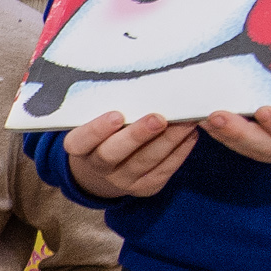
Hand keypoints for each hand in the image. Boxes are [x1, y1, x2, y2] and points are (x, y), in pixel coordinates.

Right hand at [62, 110, 199, 198]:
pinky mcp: (145, 187)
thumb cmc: (105, 132)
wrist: (107, 170)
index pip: (81, 141)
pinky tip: (190, 134)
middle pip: (114, 153)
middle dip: (138, 135)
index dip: (98, 129)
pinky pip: (163, 170)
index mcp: (79, 148)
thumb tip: (141, 83)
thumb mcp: (96, 119)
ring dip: (168, 140)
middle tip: (158, 118)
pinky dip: (179, 151)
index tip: (116, 115)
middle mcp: (98, 167)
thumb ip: (109, 106)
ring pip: (145, 161)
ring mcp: (122, 180)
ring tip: (186, 121)